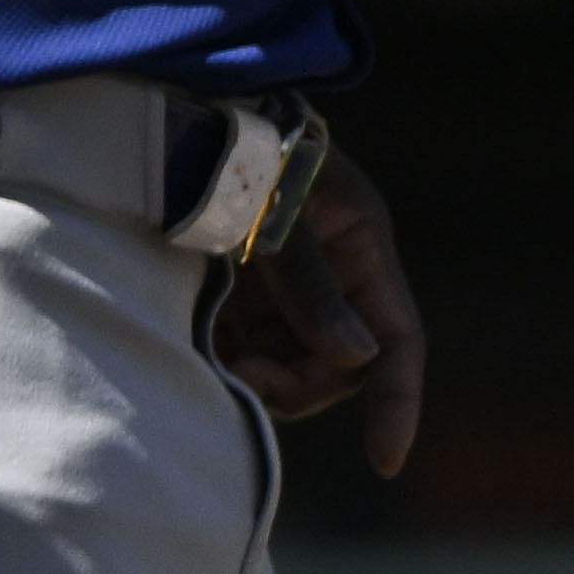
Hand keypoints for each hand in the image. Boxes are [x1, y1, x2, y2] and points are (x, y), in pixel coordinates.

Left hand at [212, 150, 424, 474]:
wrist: (175, 111)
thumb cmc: (237, 150)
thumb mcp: (278, 214)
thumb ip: (310, 285)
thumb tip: (355, 360)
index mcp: (362, 249)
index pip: (398, 341)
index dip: (396, 402)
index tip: (385, 461)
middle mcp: (333, 272)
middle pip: (337, 362)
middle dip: (296, 383)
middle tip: (240, 378)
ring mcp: (284, 282)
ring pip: (288, 359)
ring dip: (256, 374)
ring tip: (209, 358)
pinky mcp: (238, 284)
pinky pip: (246, 341)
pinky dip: (225, 355)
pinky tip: (191, 348)